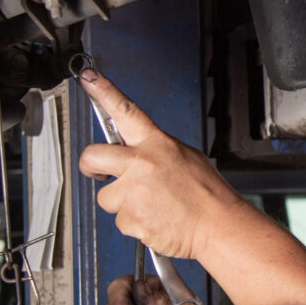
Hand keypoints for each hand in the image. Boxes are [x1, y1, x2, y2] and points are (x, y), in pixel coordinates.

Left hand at [76, 68, 248, 259]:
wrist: (217, 225)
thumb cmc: (207, 194)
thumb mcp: (187, 158)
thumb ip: (158, 151)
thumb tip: (141, 152)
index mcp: (157, 144)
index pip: (126, 111)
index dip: (103, 92)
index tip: (88, 79)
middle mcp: (142, 164)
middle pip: (93, 156)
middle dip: (91, 166)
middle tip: (100, 173)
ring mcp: (134, 191)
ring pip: (107, 196)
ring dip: (123, 203)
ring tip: (151, 206)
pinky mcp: (131, 217)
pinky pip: (121, 220)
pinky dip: (135, 223)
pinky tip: (155, 219)